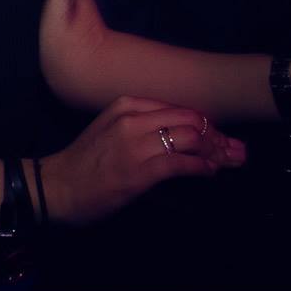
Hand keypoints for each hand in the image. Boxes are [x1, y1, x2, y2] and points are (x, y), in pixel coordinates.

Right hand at [41, 96, 245, 225]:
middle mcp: (133, 118)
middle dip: (217, 135)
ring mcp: (136, 143)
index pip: (178, 106)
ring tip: (228, 161)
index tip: (219, 135)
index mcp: (126, 105)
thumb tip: (177, 133)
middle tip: (233, 149)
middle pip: (190, 119)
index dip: (204, 121)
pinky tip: (210, 171)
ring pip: (191, 138)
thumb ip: (140, 124)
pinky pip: (182, 163)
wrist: (56, 186)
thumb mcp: (109, 129)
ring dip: (216, 151)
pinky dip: (201, 167)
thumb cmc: (83, 163)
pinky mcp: (140, 170)